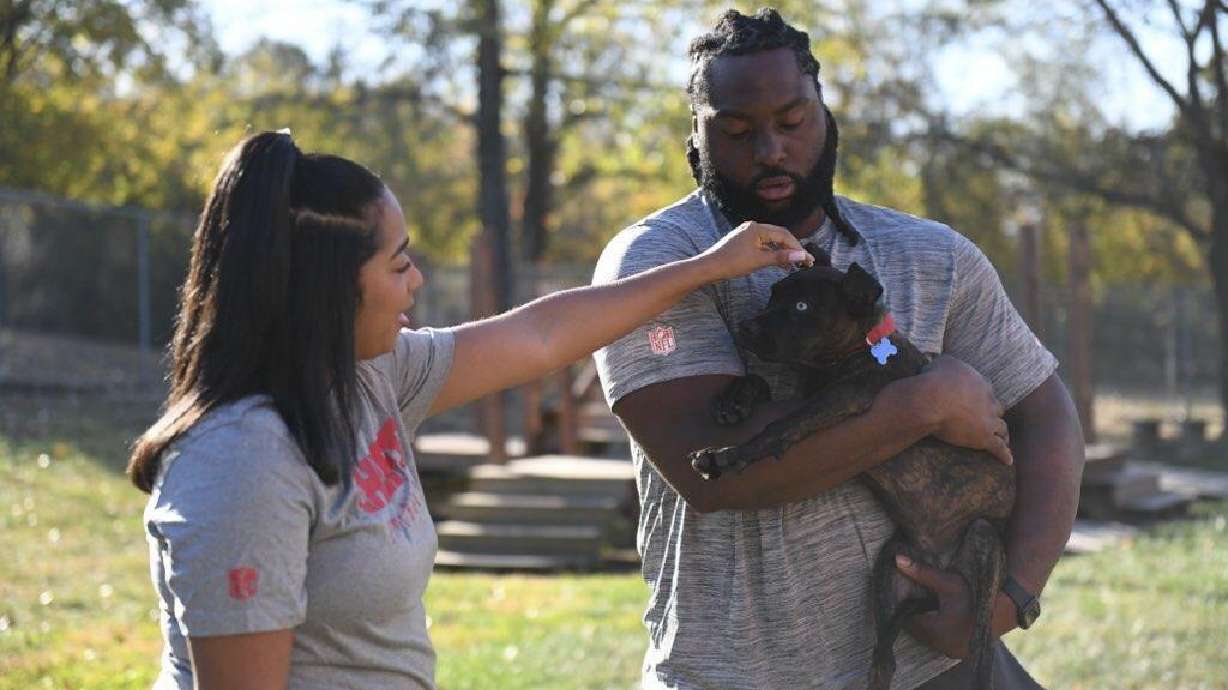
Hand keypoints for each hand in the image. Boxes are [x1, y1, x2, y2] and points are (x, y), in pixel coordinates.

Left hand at [698, 221, 813, 279]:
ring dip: (783, 252)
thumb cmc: (731, 263)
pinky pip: (763, 246)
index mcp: (757, 228)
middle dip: (792, 249)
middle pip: (779, 236)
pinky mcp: (744, 243)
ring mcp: (748, 234)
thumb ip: (781, 257)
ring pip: (771, 241)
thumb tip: (802, 256)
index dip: (797, 247)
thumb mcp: (759, 261)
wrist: (709, 268)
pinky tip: (779, 264)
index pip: (784, 235)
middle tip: (804, 262)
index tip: (807, 259)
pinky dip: (772, 253)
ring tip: (794, 265)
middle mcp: (753, 227)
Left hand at [894, 555, 975, 659]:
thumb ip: (921, 572)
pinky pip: (938, 643)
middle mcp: (941, 646)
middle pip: (916, 631)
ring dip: (924, 625)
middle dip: (914, 616)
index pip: (906, 620)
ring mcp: (951, 652)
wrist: (1003, 611)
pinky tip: (939, 618)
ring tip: (927, 608)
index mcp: (935, 631)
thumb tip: (897, 559)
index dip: (904, 606)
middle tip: (915, 600)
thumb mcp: (947, 582)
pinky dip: (936, 632)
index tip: (905, 595)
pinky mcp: (959, 653)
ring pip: (927, 638)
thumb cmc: (973, 595)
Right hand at [918, 355, 1011, 464]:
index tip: (978, 401)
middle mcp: (988, 400)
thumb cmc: (933, 380)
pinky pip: (998, 447)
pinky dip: (1004, 454)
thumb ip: (949, 363)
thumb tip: (946, 363)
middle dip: (994, 414)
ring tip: (1004, 439)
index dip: (983, 397)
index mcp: (980, 382)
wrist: (932, 400)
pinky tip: (1008, 461)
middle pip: (997, 409)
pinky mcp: (984, 437)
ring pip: (1001, 428)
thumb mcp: (942, 361)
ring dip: (1003, 434)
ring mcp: (988, 419)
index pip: (987, 390)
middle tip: (991, 420)